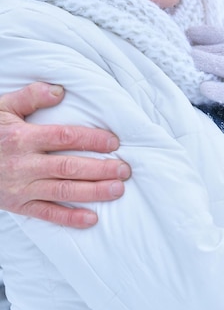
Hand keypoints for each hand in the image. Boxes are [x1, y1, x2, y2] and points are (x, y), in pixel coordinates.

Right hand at [0, 82, 130, 227]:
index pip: (64, 137)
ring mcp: (21, 188)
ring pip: (62, 192)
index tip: (114, 142)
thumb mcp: (3, 107)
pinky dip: (69, 219)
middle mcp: (23, 164)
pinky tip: (91, 219)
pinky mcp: (18, 206)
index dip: (92, 140)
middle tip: (125, 169)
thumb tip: (60, 91)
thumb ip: (31, 96)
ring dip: (93, 192)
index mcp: (23, 138)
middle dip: (100, 169)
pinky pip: (46, 214)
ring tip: (117, 190)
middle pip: (69, 167)